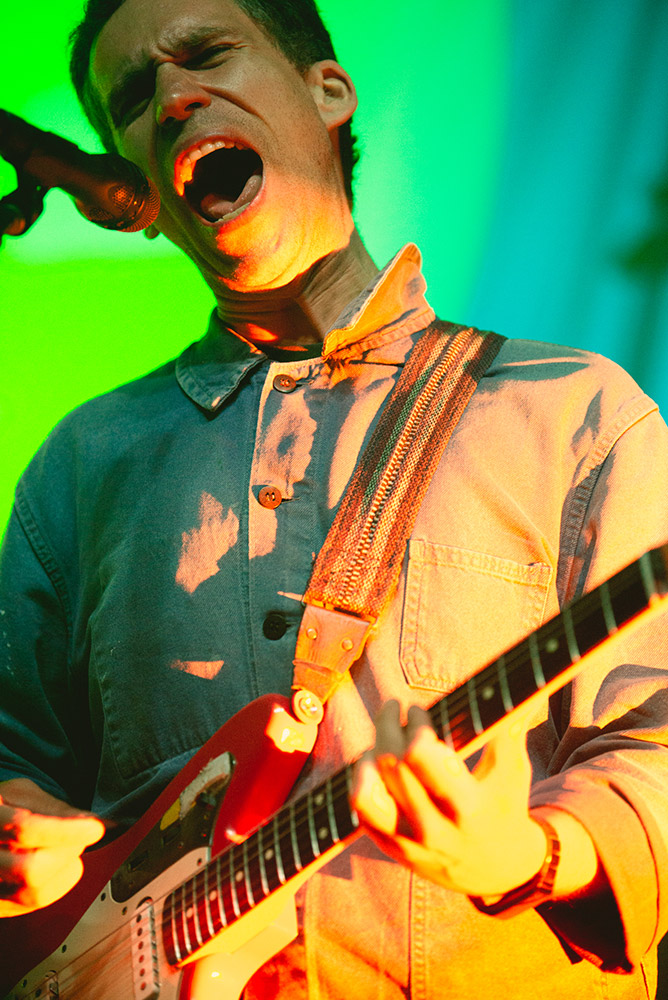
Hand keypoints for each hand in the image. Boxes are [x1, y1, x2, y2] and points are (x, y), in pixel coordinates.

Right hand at [0, 779, 104, 916]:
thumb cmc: (0, 808)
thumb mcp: (21, 794)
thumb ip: (52, 808)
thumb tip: (89, 820)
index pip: (25, 830)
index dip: (66, 831)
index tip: (95, 828)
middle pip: (30, 870)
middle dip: (68, 853)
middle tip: (82, 835)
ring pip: (32, 894)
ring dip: (65, 871)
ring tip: (68, 849)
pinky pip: (30, 906)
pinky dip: (55, 886)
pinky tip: (57, 868)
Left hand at [350, 701, 547, 898]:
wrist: (499, 869)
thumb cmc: (506, 805)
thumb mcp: (512, 771)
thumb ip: (509, 729)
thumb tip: (518, 688)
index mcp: (466, 807)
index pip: (419, 756)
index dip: (413, 725)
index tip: (416, 709)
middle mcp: (434, 829)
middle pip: (390, 765)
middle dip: (388, 725)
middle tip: (393, 708)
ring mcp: (410, 844)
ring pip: (365, 794)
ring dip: (368, 759)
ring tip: (379, 742)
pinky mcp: (394, 850)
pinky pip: (362, 813)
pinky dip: (363, 782)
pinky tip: (376, 765)